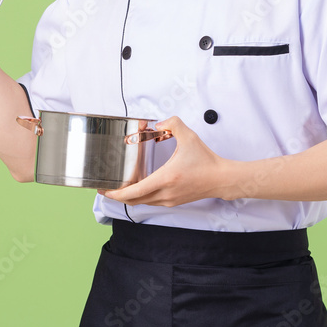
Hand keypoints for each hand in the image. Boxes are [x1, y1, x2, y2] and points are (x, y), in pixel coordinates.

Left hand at [100, 116, 234, 206]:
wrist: (221, 179)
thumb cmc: (206, 161)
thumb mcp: (189, 137)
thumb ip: (173, 124)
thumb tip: (159, 123)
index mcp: (166, 178)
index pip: (135, 191)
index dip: (116, 193)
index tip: (105, 189)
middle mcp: (165, 193)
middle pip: (134, 200)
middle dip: (117, 196)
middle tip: (105, 188)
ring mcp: (169, 199)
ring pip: (142, 202)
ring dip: (129, 197)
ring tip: (119, 188)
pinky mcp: (173, 201)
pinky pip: (151, 201)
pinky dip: (141, 197)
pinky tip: (138, 188)